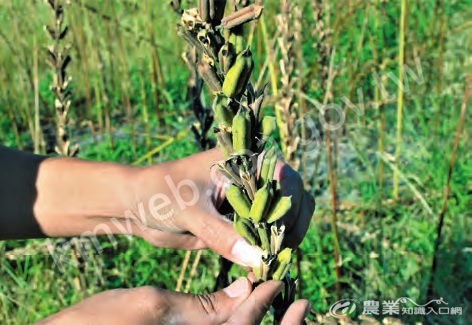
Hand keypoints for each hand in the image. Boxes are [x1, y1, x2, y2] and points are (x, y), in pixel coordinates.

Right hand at [37, 278, 310, 324]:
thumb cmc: (102, 322)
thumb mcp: (153, 304)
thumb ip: (203, 304)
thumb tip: (246, 290)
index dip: (268, 302)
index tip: (280, 279)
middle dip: (280, 324)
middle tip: (300, 303)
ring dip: (260, 322)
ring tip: (277, 300)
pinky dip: (237, 323)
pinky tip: (238, 305)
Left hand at [129, 148, 314, 267]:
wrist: (138, 204)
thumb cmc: (160, 193)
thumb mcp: (190, 211)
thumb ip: (222, 234)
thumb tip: (258, 259)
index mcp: (244, 159)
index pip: (285, 179)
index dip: (287, 206)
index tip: (274, 233)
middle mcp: (253, 177)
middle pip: (295, 199)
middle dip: (289, 226)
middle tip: (272, 253)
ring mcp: (250, 200)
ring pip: (286, 219)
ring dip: (282, 240)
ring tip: (267, 261)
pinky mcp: (243, 221)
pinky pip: (267, 236)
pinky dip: (269, 250)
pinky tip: (260, 264)